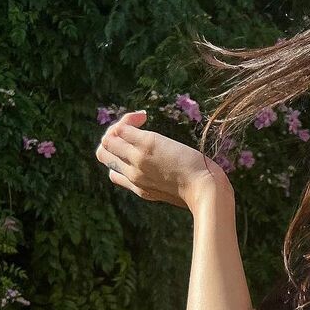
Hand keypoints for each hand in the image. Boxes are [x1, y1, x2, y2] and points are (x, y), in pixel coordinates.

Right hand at [95, 111, 229, 212]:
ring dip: (119, 126)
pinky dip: (129, 118)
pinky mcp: (145, 145)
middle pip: (103, 154)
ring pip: (107, 140)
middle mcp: (132, 175)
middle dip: (113, 139)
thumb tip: (177, 176)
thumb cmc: (203, 192)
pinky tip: (144, 116)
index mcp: (140, 189)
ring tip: (140, 120)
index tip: (139, 151)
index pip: (114, 174)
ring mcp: (136, 159)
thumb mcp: (181, 193)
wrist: (206, 191)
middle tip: (135, 131)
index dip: (120, 159)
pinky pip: (121, 127)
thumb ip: (169, 184)